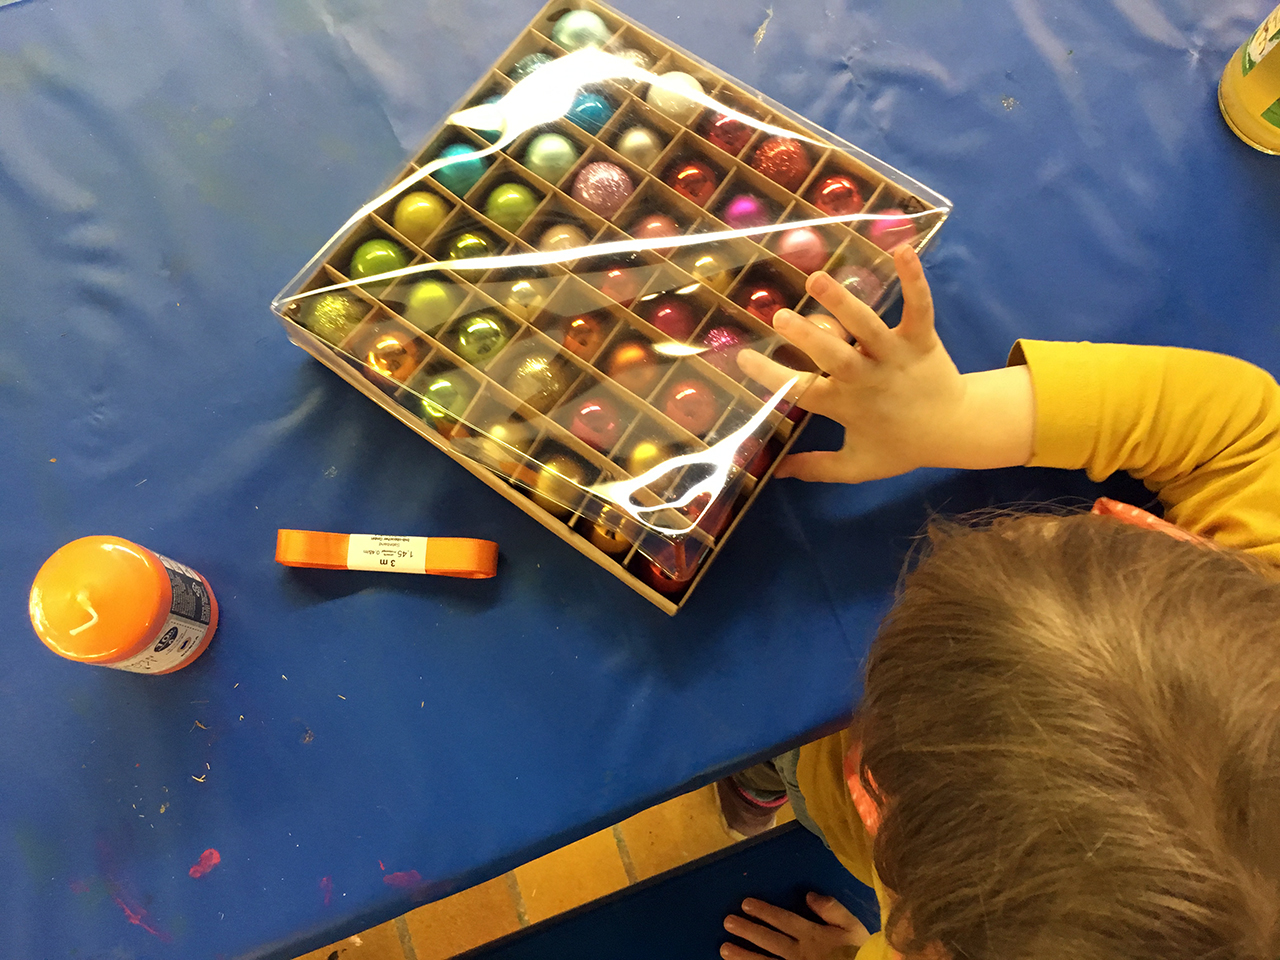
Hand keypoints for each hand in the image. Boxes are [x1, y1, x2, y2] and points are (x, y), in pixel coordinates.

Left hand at [722, 893, 870, 959]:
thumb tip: (809, 894)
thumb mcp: (854, 927)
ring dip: (744, 956)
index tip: (745, 903)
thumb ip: (833, 910)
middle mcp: (800, 953)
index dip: (764, 912)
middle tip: (728, 922)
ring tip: (725, 949)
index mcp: (813, 936)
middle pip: (769, 941)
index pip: (784, 921)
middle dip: (748, 931)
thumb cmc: (861, 952)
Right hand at [737, 245, 1032, 483]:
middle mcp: (867, 378)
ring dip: (844, 302)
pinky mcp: (921, 339)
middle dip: (807, 336)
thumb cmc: (902, 445)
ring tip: (817, 279)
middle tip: (780, 317)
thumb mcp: (858, 466)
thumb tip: (777, 472)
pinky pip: (919, 307)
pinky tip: (901, 249)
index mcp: (847, 406)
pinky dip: (914, 279)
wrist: (958, 429)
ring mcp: (895, 356)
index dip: (772, 377)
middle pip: (833, 357)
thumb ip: (818, 468)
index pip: (803, 392)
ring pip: (868, 327)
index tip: (743, 358)